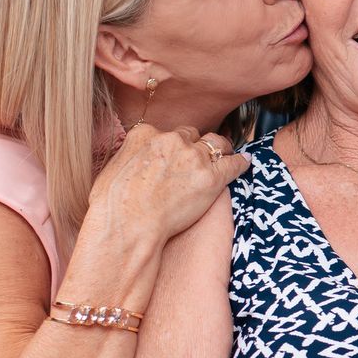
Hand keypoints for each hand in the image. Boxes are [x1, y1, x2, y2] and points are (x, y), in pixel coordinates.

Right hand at [85, 123, 246, 247]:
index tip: (174, 155)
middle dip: (194, 145)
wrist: (128, 225)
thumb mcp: (112, 170)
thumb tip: (133, 163)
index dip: (172, 145)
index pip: (165, 133)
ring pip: (215, 143)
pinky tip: (245, 162)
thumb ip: (128, 158)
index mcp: (144, 134)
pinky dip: (240, 162)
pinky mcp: (211, 177)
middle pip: (191, 135)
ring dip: (221, 148)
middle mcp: (170, 140)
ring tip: (227, 153)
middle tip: (198, 158)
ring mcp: (193, 157)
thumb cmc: (113, 206)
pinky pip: (233, 163)